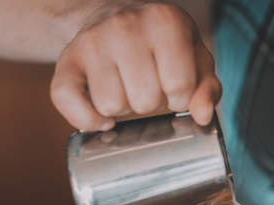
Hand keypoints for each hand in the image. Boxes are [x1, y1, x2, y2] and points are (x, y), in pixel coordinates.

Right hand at [50, 1, 221, 130]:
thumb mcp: (196, 59)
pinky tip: (102, 117)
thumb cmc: (164, 46)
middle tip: (149, 85)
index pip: (180, 86)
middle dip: (152, 104)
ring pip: (111, 106)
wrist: (116, 17)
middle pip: (145, 101)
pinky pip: (66, 100)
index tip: (174, 86)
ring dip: (123, 109)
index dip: (181, 98)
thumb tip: (203, 116)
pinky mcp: (67, 59)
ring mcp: (93, 41)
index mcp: (166, 22)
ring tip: (127, 88)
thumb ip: (207, 88)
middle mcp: (126, 26)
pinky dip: (85, 118)